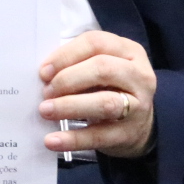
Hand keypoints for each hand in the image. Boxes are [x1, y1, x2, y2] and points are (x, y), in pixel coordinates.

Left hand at [38, 31, 156, 158]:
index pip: (96, 43)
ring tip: (46, 110)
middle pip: (102, 69)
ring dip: (70, 106)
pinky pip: (99, 136)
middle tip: (46, 91)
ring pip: (104, 102)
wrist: (139, 127)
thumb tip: (45, 73)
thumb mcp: (101, 69)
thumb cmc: (111, 88)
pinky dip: (73, 139)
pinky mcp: (129, 134)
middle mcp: (139, 76)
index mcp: (129, 51)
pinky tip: (52, 140)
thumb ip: (78, 64)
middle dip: (68, 79)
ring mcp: (138, 106)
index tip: (44, 71)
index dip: (66, 55)